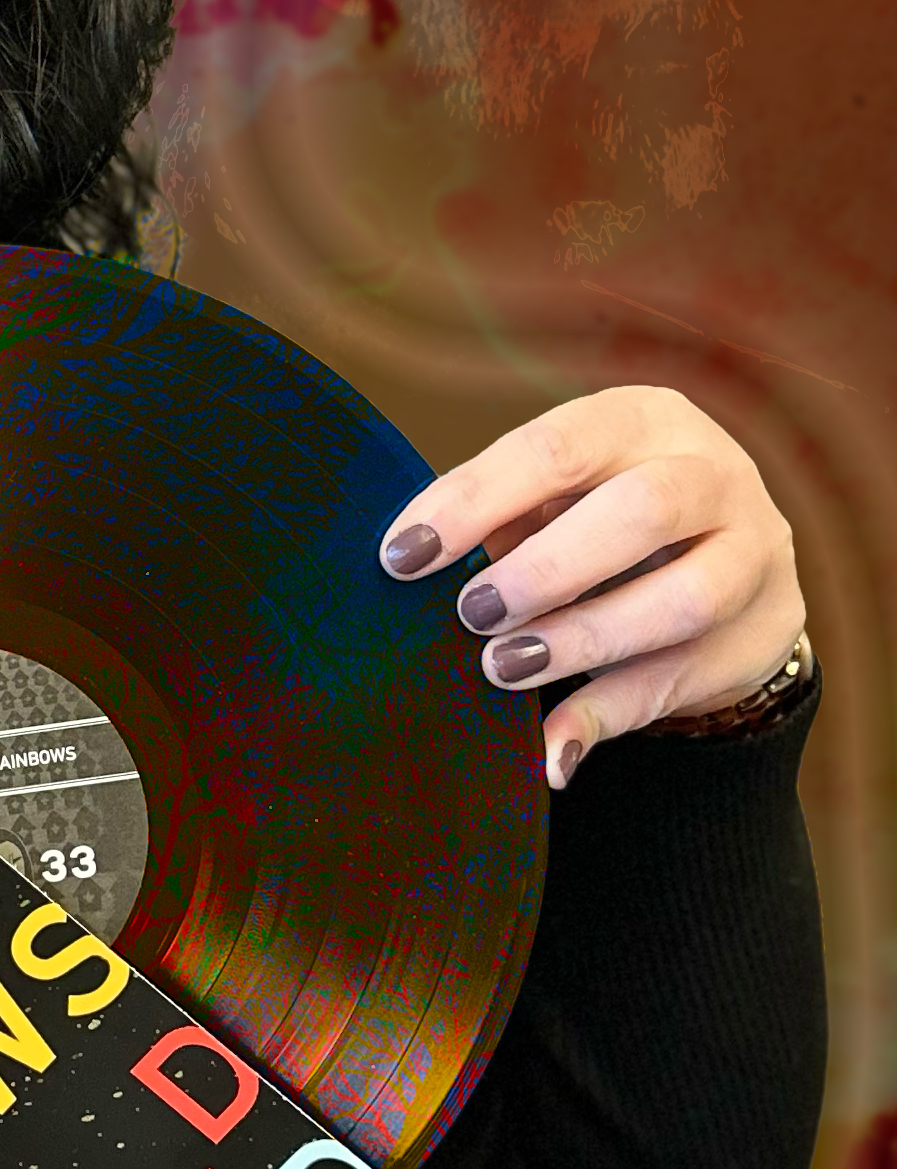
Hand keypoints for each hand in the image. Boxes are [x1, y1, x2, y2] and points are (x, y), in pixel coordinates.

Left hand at [376, 386, 804, 789]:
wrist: (721, 558)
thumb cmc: (598, 514)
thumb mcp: (553, 497)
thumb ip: (497, 521)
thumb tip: (410, 567)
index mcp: (642, 420)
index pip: (558, 448)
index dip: (476, 502)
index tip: (404, 555)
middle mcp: (713, 474)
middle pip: (643, 511)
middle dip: (547, 569)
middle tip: (473, 611)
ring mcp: (754, 553)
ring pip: (685, 598)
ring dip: (583, 639)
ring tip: (503, 667)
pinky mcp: (765, 632)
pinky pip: (687, 678)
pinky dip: (608, 716)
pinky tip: (549, 748)